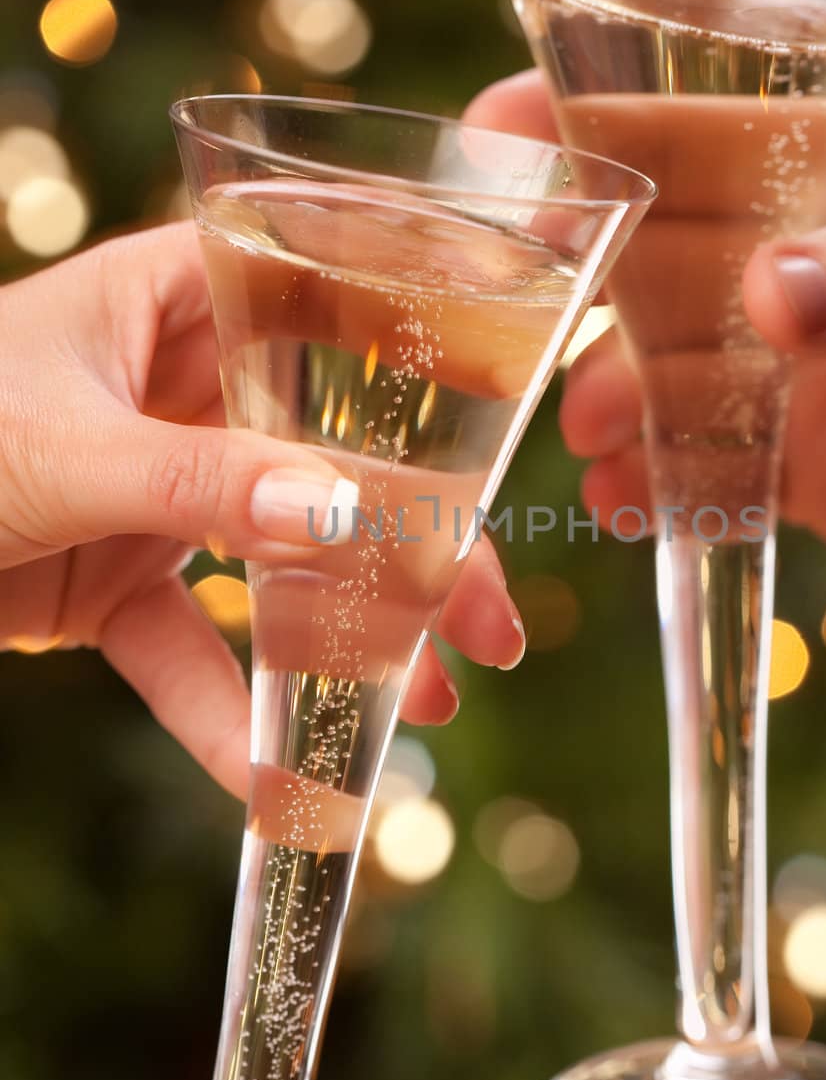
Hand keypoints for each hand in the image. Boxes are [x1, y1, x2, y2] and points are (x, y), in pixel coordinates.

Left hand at [0, 224, 524, 795]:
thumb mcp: (62, 449)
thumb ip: (202, 482)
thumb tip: (344, 513)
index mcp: (173, 300)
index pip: (326, 294)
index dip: (423, 345)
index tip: (510, 410)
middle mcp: (182, 388)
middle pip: (329, 453)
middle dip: (414, 538)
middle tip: (492, 615)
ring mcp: (159, 488)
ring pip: (281, 557)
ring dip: (351, 631)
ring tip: (432, 696)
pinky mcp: (118, 581)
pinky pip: (194, 648)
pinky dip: (229, 715)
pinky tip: (280, 785)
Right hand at [467, 63, 825, 580]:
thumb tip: (770, 300)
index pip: (712, 92)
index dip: (602, 90)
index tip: (505, 116)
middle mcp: (802, 240)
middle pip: (660, 234)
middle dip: (582, 262)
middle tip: (515, 297)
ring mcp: (794, 355)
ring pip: (668, 359)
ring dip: (612, 388)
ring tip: (590, 426)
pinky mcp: (804, 458)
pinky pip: (709, 466)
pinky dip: (659, 485)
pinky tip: (625, 501)